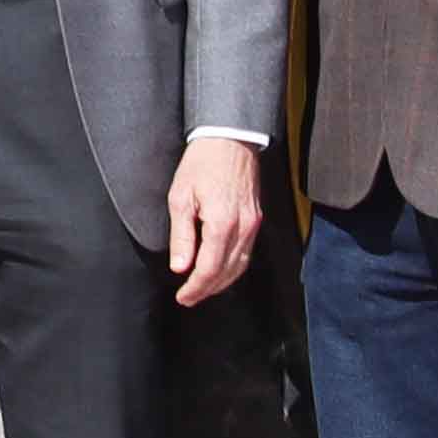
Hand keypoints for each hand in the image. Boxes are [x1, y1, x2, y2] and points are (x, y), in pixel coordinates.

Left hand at [162, 135, 264, 307]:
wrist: (230, 139)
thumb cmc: (201, 164)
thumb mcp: (180, 197)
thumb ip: (181, 235)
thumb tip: (180, 266)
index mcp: (221, 223)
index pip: (209, 269)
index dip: (195, 287)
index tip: (182, 296)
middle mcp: (243, 228)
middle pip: (226, 272)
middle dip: (207, 290)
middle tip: (189, 298)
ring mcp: (253, 224)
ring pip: (240, 266)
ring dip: (221, 282)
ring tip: (203, 290)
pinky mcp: (256, 219)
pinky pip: (247, 253)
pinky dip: (233, 268)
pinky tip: (221, 271)